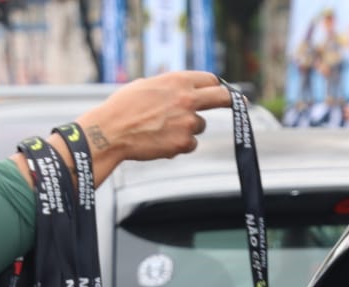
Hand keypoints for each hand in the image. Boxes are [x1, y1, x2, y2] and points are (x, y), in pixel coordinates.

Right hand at [72, 71, 231, 179]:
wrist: (110, 132)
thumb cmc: (123, 108)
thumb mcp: (147, 85)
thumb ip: (170, 86)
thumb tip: (184, 89)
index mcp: (178, 80)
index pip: (211, 80)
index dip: (217, 86)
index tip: (224, 91)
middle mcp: (188, 99)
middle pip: (222, 98)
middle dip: (231, 100)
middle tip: (238, 104)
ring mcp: (188, 122)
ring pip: (199, 126)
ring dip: (188, 128)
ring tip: (161, 129)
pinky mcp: (184, 143)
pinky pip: (190, 144)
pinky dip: (179, 144)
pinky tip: (160, 141)